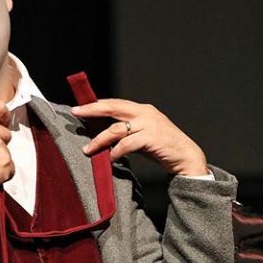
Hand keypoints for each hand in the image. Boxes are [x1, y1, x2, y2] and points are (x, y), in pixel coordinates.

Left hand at [71, 98, 208, 175]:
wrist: (186, 157)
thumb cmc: (162, 148)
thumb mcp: (142, 135)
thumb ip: (126, 132)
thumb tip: (103, 137)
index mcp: (142, 109)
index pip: (115, 103)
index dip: (97, 104)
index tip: (81, 107)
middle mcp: (145, 112)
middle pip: (113, 107)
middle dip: (92, 109)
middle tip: (76, 112)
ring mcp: (149, 124)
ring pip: (116, 129)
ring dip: (99, 140)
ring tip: (87, 149)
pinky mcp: (151, 137)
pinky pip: (127, 144)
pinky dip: (116, 152)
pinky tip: (110, 159)